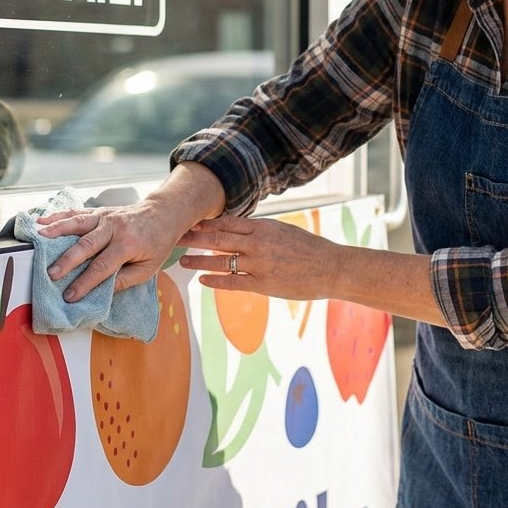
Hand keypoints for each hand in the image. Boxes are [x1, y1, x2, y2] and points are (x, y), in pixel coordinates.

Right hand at [36, 162, 225, 300]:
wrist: (163, 214)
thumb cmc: (156, 243)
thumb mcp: (149, 267)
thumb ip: (125, 280)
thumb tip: (102, 292)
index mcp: (128, 244)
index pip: (102, 267)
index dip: (85, 283)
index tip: (70, 296)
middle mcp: (114, 228)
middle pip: (87, 245)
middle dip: (67, 261)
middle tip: (51, 274)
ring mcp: (104, 217)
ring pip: (78, 223)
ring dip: (57, 230)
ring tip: (39, 237)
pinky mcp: (98, 212)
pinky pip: (76, 213)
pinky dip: (58, 216)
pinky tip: (42, 221)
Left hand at [176, 215, 342, 300]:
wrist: (331, 267)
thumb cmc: (309, 248)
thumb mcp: (283, 231)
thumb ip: (260, 231)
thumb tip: (237, 230)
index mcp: (263, 227)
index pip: (227, 223)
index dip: (205, 224)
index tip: (189, 224)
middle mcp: (258, 243)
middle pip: (218, 238)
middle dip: (195, 238)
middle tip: (176, 238)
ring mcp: (259, 264)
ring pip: (221, 260)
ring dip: (199, 260)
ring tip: (183, 262)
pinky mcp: (263, 284)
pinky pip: (233, 282)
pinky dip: (215, 281)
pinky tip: (202, 280)